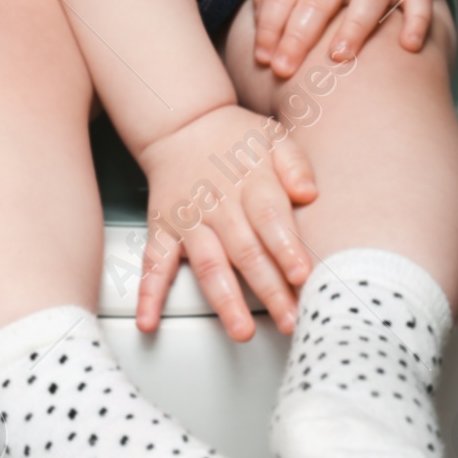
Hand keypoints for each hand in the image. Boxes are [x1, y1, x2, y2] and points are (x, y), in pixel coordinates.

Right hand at [136, 104, 316, 339]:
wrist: (182, 126)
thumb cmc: (235, 139)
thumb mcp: (272, 137)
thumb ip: (295, 164)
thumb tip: (308, 191)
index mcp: (251, 183)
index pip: (271, 219)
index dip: (286, 248)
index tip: (301, 276)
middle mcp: (219, 205)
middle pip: (246, 251)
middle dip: (269, 289)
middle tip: (290, 320)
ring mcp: (189, 221)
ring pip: (207, 264)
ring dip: (225, 300)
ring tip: (241, 331)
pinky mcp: (163, 231)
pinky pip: (153, 264)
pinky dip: (148, 294)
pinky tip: (149, 321)